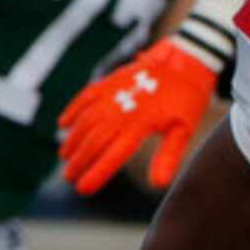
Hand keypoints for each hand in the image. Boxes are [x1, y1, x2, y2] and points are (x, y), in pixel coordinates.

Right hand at [57, 37, 221, 193]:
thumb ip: (168, 156)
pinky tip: (62, 124)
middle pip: (95, 141)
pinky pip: (85, 97)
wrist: (185, 59)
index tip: (82, 190)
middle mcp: (122, 110)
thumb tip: (158, 185)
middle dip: (80, 161)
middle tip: (69, 178)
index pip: (113, 155)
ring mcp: (113, 93)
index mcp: (141, 125)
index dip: (97, 173)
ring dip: (73, 140)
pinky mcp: (110, 81)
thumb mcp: (183, 130)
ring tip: (64, 158)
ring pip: (86, 121)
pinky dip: (72, 110)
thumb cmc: (187, 99)